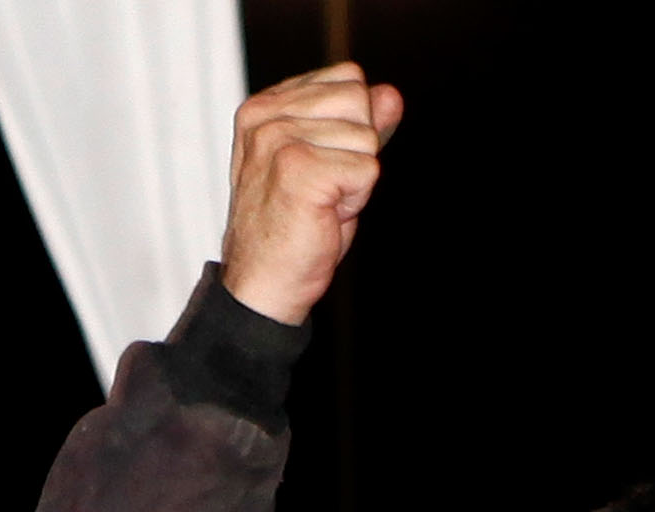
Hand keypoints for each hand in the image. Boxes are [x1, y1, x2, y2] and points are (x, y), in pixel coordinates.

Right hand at [221, 63, 402, 325]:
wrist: (263, 288)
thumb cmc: (292, 231)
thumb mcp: (328, 164)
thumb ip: (357, 125)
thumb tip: (392, 95)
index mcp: (266, 107)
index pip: (347, 79)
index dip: (351, 127)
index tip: (319, 167)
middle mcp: (267, 117)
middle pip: (359, 99)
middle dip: (356, 150)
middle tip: (322, 190)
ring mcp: (279, 140)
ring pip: (366, 137)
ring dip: (354, 180)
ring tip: (319, 205)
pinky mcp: (298, 168)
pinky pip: (367, 170)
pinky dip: (355, 201)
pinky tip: (323, 217)